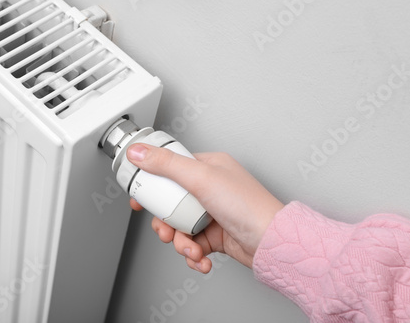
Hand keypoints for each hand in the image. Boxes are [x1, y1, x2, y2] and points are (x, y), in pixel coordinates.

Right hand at [127, 143, 283, 272]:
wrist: (271, 242)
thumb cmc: (247, 206)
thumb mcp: (201, 178)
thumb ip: (166, 164)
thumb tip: (138, 152)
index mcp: (208, 166)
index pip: (170, 169)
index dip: (152, 184)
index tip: (139, 198)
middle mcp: (210, 187)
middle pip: (170, 203)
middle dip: (165, 222)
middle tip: (165, 231)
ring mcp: (212, 212)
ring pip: (179, 226)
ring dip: (180, 242)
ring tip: (190, 247)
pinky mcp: (215, 234)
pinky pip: (192, 243)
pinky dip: (193, 253)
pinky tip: (200, 257)